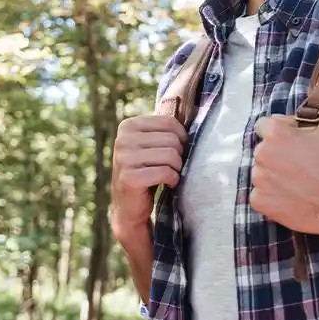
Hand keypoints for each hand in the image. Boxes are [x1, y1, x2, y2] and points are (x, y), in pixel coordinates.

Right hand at [111, 114, 187, 238]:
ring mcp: (124, 158)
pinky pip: (166, 172)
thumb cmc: (146, 172)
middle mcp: (123, 140)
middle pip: (172, 139)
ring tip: (170, 175)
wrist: (129, 207)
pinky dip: (173, 180)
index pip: (169, 122)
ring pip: (171, 155)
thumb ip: (164, 130)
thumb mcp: (150, 146)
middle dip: (179, 156)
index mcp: (128, 126)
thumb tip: (195, 112)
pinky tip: (168, 184)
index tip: (177, 151)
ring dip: (177, 169)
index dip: (181, 138)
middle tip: (173, 167)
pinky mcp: (129, 177)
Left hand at [250, 115, 318, 238]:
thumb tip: (297, 123)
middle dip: (276, 155)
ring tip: (296, 184)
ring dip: (273, 176)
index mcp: (276, 133)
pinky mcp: (259, 201)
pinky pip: (261, 194)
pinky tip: (290, 197)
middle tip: (297, 165)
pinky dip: (272, 196)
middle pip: (263, 150)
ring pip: (261, 173)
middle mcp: (262, 153)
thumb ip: (306, 121)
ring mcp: (259, 179)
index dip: (279, 132)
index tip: (289, 141)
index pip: (264, 125)